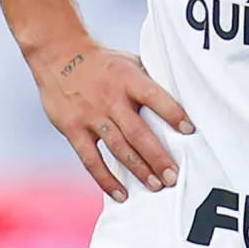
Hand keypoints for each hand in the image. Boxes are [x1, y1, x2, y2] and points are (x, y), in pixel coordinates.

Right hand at [35, 44, 194, 202]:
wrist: (58, 53)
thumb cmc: (103, 62)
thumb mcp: (130, 62)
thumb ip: (149, 82)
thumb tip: (181, 101)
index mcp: (128, 79)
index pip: (155, 97)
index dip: (173, 113)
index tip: (190, 131)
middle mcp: (110, 98)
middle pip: (138, 132)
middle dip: (158, 156)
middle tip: (173, 176)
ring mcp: (90, 115)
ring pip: (118, 148)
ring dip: (139, 169)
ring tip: (156, 186)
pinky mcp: (73, 129)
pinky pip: (91, 159)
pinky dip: (106, 179)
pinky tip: (121, 194)